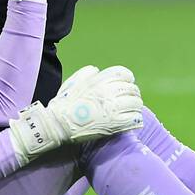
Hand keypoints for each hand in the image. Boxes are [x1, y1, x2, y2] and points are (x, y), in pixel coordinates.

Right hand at [8, 65, 143, 163]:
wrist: (58, 124)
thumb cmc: (63, 104)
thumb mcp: (72, 82)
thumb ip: (86, 73)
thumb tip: (96, 70)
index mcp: (99, 80)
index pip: (124, 74)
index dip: (128, 79)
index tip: (126, 85)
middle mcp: (108, 91)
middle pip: (132, 89)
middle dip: (133, 94)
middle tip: (130, 101)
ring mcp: (113, 107)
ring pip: (136, 104)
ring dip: (135, 107)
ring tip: (132, 111)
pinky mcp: (115, 123)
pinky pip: (134, 118)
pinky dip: (136, 119)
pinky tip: (133, 121)